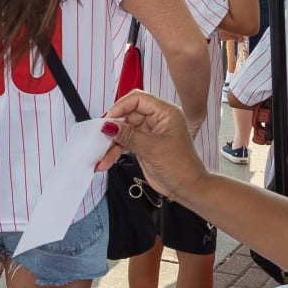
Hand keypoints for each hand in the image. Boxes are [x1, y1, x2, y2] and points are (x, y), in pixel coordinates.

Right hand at [99, 91, 214, 201]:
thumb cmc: (180, 166)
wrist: (187, 188)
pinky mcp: (144, 145)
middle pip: (128, 115)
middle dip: (114, 127)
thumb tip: (108, 126)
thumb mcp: (152, 149)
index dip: (121, 107)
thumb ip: (128, 136)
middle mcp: (157, 119)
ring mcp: (150, 132)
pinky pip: (126, 143)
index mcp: (165, 113)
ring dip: (112, 143)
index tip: (107, 119)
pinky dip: (116, 151)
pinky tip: (106, 161)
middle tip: (100, 138)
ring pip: (125, 130)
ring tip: (101, 155)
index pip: (138, 99)